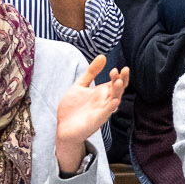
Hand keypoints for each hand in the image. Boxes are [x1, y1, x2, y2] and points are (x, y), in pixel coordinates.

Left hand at [55, 55, 127, 172]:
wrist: (63, 127)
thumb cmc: (73, 108)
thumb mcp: (81, 85)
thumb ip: (92, 72)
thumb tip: (103, 56)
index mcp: (102, 93)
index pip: (116, 82)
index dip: (120, 75)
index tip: (117, 68)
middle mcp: (105, 101)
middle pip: (118, 90)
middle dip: (121, 80)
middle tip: (120, 71)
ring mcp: (102, 111)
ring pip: (114, 100)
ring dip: (117, 91)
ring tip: (119, 81)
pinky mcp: (96, 120)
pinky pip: (106, 113)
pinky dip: (111, 107)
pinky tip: (114, 101)